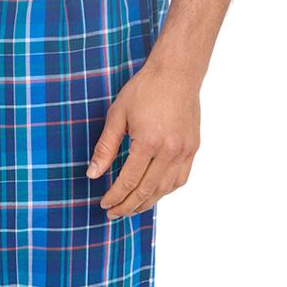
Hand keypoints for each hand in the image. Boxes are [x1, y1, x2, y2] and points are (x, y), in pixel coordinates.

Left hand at [86, 61, 200, 217]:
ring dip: (147, 203)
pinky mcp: (193, 148)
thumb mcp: (117, 115)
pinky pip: (180, 179)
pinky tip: (154, 193)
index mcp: (148, 142)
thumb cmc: (145, 89)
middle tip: (113, 213)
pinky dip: (166, 191)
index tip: (104, 204)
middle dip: (128, 206)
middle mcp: (169, 151)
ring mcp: (185, 151)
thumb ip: (105, 148)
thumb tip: (93, 174)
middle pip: (147, 191)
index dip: (115, 196)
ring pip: (165, 189)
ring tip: (131, 208)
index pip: (128, 181)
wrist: (177, 73)